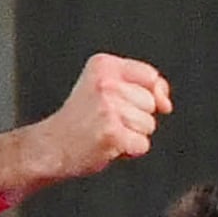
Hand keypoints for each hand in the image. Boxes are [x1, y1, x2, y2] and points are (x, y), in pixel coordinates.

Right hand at [0, 54, 172, 195]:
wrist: (51, 145)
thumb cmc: (80, 120)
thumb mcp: (104, 88)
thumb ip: (140, 86)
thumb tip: (166, 103)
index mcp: (103, 65)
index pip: (150, 75)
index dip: (154, 93)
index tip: (136, 104)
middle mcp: (106, 83)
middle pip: (151, 103)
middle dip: (137, 117)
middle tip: (107, 120)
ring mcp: (108, 107)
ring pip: (148, 125)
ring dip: (132, 135)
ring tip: (106, 131)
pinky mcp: (112, 132)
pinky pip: (142, 144)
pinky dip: (129, 151)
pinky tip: (108, 144)